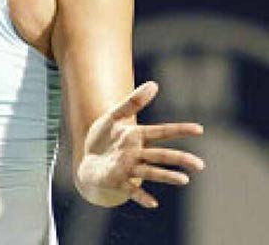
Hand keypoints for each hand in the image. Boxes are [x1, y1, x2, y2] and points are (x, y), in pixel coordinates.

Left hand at [76, 81, 204, 208]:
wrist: (88, 159)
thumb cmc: (103, 138)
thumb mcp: (114, 116)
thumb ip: (132, 102)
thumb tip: (154, 84)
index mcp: (137, 136)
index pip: (162, 132)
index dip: (179, 130)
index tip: (200, 129)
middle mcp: (136, 154)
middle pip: (161, 155)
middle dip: (179, 159)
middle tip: (200, 165)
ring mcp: (128, 168)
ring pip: (150, 172)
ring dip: (166, 176)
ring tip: (183, 180)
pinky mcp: (117, 181)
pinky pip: (131, 190)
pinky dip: (141, 196)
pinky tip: (153, 203)